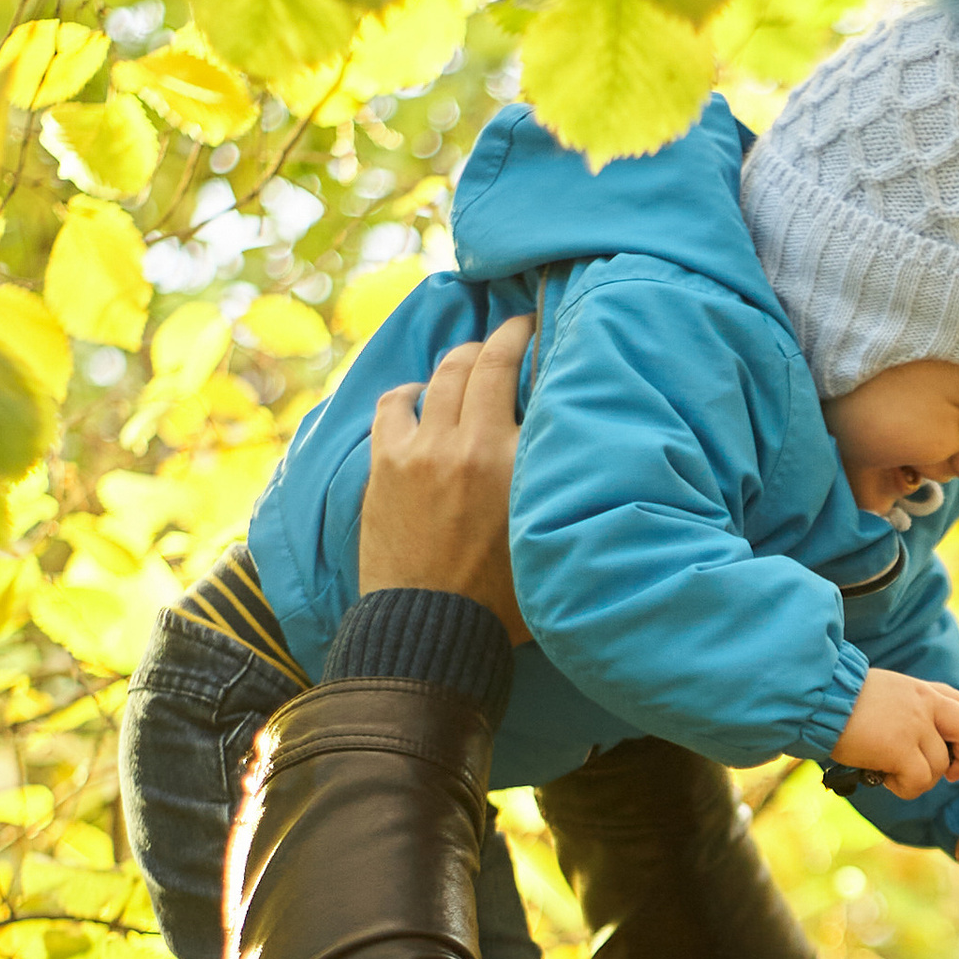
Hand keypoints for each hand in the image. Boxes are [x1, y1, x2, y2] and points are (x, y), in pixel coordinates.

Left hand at [362, 314, 534, 643]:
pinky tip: (419, 399)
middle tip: (510, 334)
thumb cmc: (504, 599)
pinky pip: (395, 404)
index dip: (529, 341)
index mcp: (514, 462)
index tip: (537, 328)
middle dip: (497, 340)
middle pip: (480, 363)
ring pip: (440, 376)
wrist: (434, 630)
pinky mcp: (387, 465)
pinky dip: (410, 393)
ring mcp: (421, 450)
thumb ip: (554, 485)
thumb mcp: (548, 535)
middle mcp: (468, 444)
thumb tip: (570, 446)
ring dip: (457, 362)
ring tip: (469, 363)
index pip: (523, 377)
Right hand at [830, 670, 958, 799]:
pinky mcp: (900, 749)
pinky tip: (881, 777)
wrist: (817, 698)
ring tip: (888, 771)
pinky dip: (904, 788)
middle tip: (952, 775)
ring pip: (938, 767)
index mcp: (923, 690)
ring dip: (917, 779)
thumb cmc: (839, 700)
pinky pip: (918, 782)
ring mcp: (915, 726)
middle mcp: (925, 704)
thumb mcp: (886, 694)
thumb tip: (920, 742)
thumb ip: (910, 710)